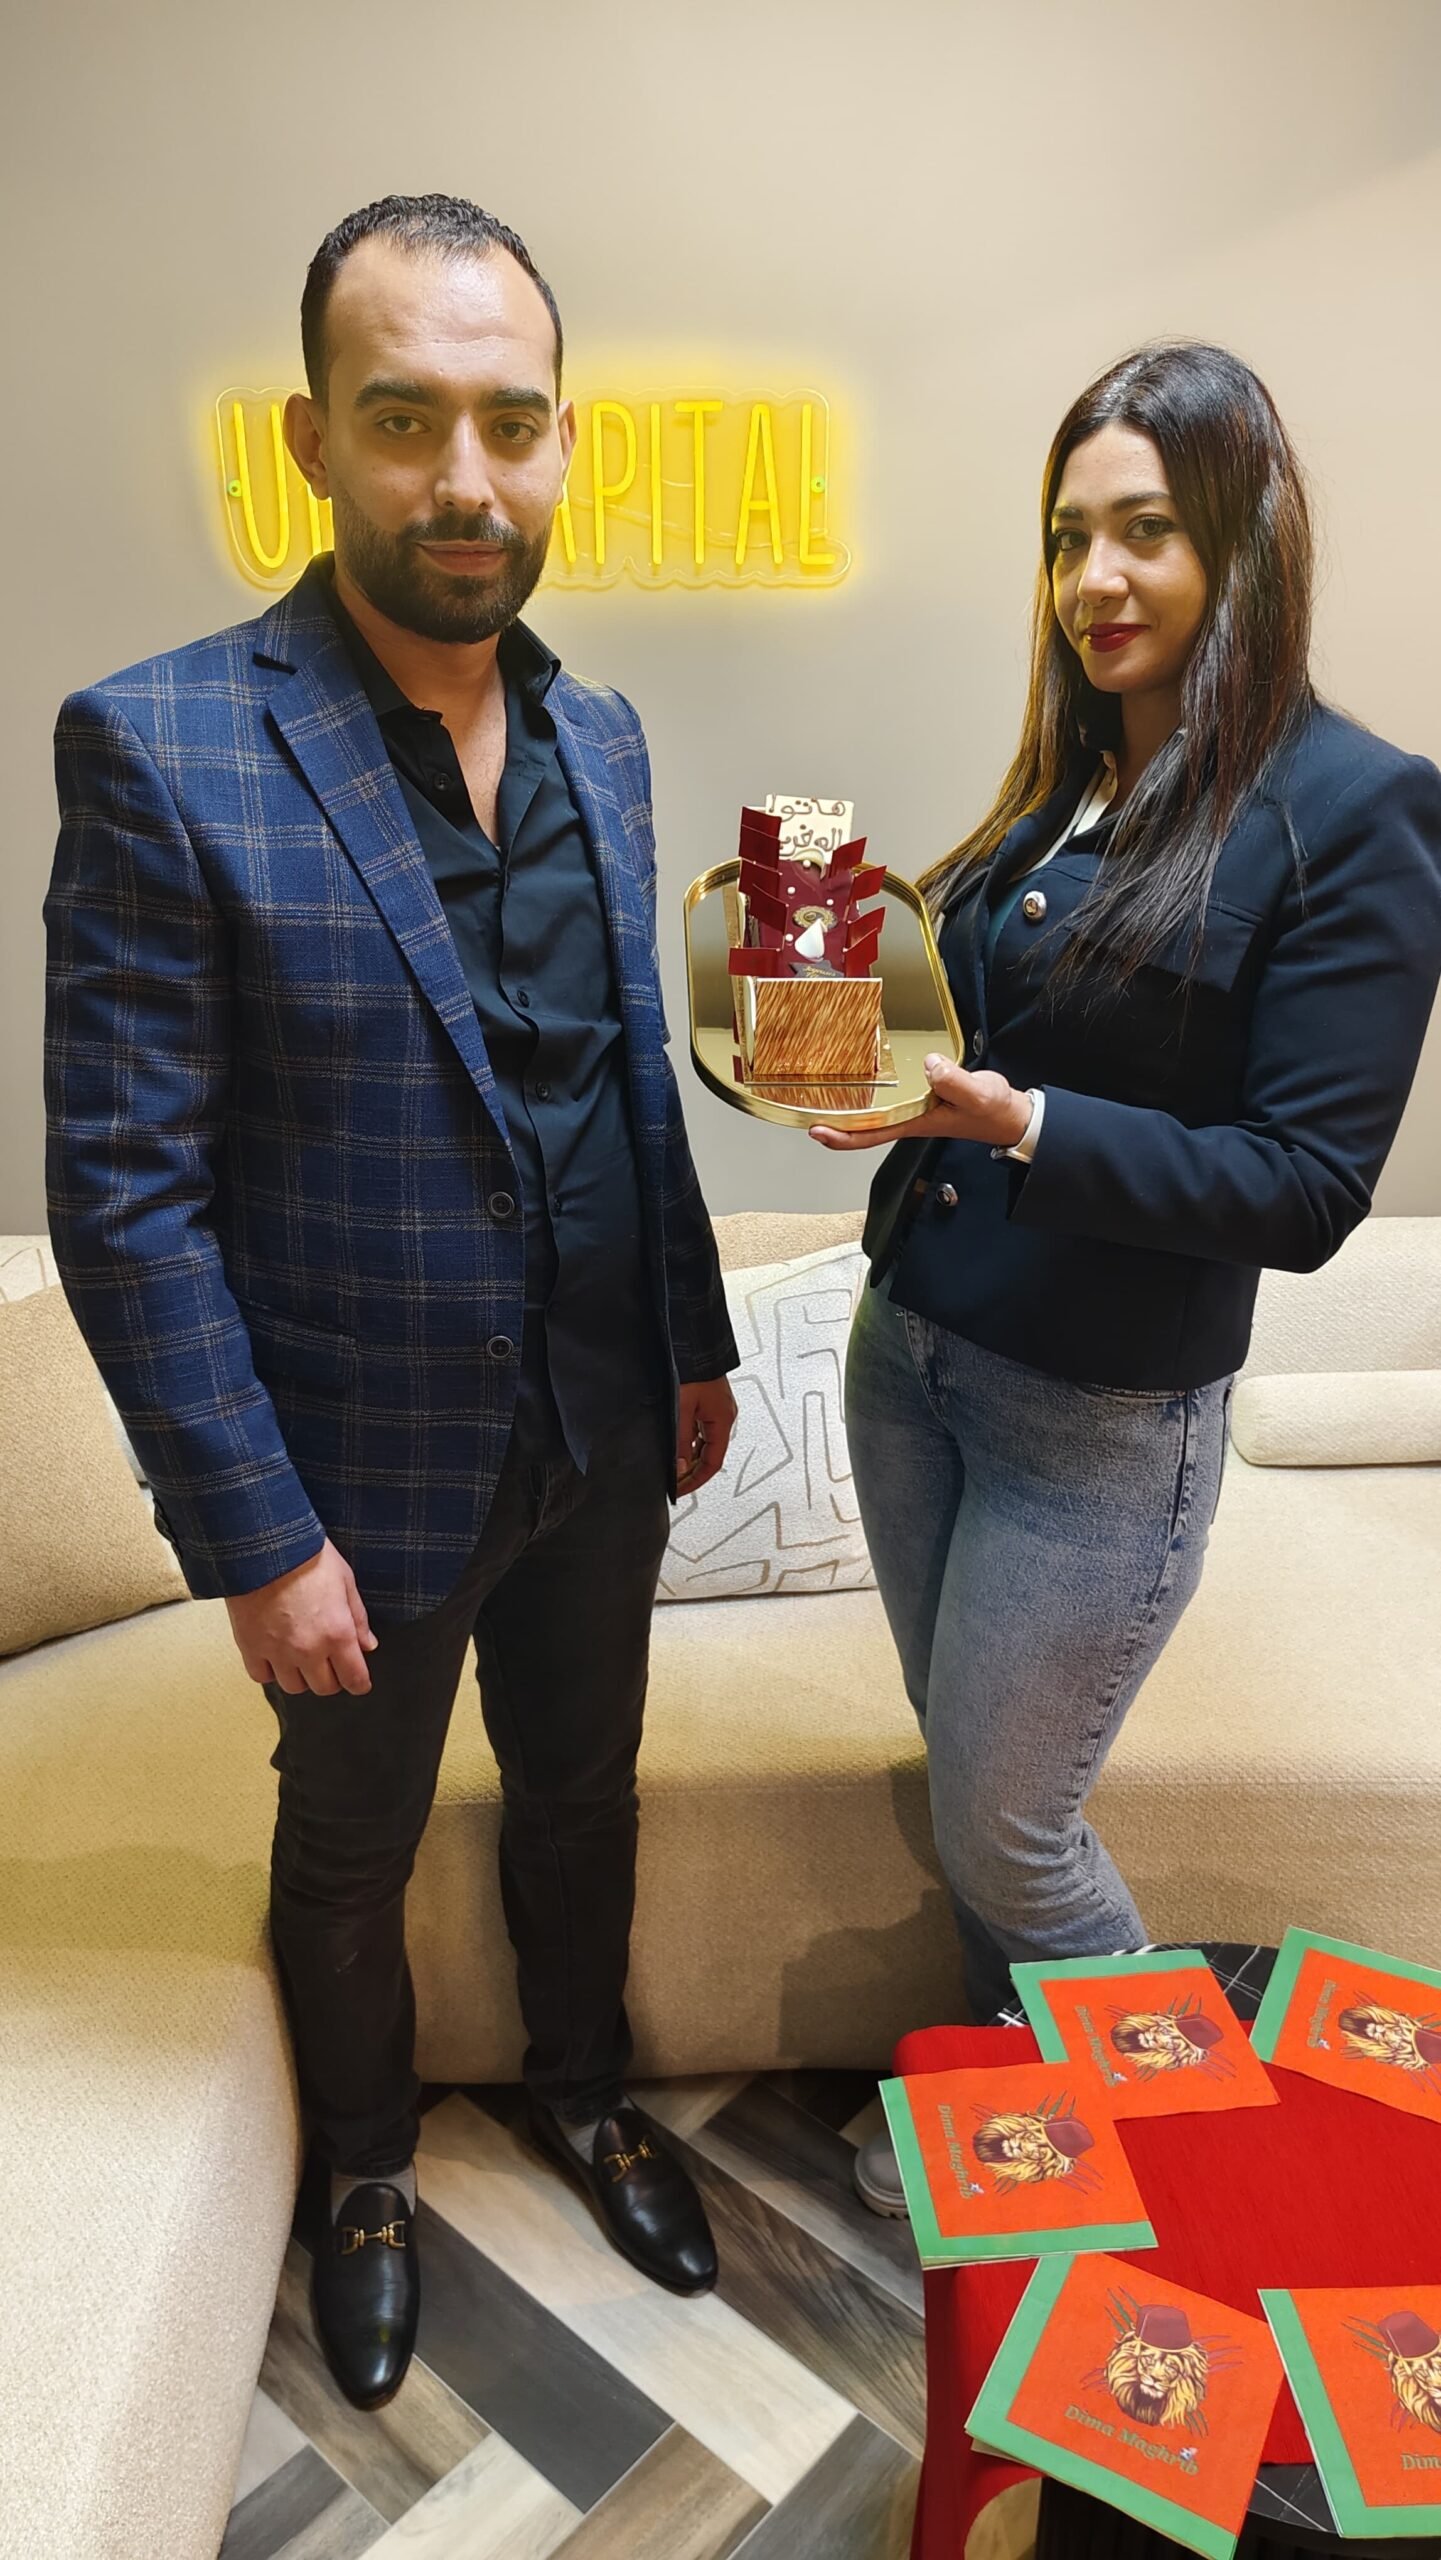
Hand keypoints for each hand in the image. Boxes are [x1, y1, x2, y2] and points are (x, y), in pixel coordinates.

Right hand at [225, 1537, 378, 1695]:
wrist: (263, 1544)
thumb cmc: (308, 1556)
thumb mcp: (345, 1581)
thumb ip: (358, 1618)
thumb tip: (368, 1645)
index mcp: (337, 1633)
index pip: (354, 1679)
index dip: (359, 1683)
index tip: (359, 1681)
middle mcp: (308, 1650)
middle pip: (324, 1688)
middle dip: (332, 1678)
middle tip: (330, 1662)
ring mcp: (277, 1651)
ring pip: (294, 1687)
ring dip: (301, 1676)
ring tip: (301, 1658)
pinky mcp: (250, 1646)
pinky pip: (262, 1676)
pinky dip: (270, 1670)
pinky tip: (275, 1654)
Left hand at [676, 1375, 737, 1494]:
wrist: (693, 1341)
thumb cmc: (692, 1369)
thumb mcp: (682, 1409)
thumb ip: (679, 1440)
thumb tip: (677, 1468)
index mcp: (722, 1421)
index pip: (712, 1463)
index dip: (696, 1480)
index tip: (679, 1490)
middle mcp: (723, 1417)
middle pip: (708, 1454)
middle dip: (690, 1470)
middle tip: (671, 1481)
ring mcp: (716, 1408)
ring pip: (702, 1442)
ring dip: (687, 1455)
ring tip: (668, 1464)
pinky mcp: (707, 1400)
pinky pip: (698, 1428)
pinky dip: (687, 1440)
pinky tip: (672, 1442)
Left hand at [808, 1053, 1033, 1152]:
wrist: (1010, 1115)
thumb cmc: (994, 1110)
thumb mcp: (978, 1095)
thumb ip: (954, 1081)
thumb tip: (930, 1066)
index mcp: (916, 1122)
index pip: (870, 1135)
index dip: (841, 1135)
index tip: (816, 1129)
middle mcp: (909, 1118)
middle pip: (862, 1126)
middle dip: (833, 1121)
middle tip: (802, 1109)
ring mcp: (914, 1109)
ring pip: (872, 1112)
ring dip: (847, 1106)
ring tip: (819, 1091)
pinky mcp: (922, 1096)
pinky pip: (889, 1097)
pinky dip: (870, 1090)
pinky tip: (860, 1077)